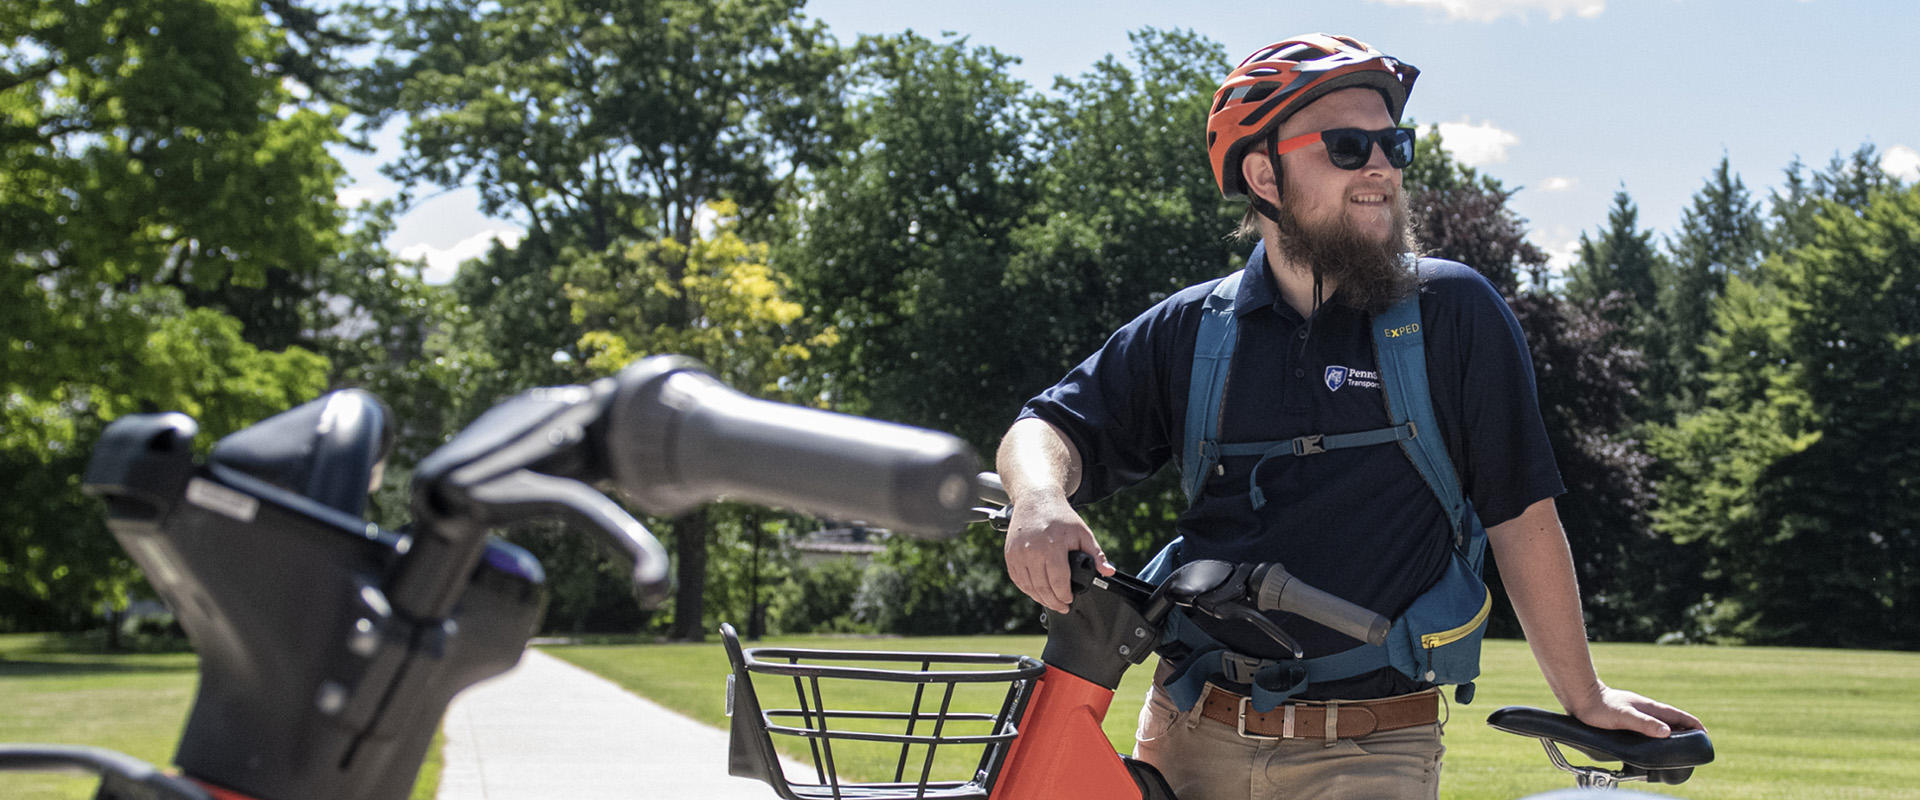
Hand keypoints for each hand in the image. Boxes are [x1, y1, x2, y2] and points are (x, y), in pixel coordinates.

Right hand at [1002, 494, 1113, 613]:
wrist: (1035, 500)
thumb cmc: (1060, 517)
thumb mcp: (1082, 532)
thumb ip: (1096, 554)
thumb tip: (1108, 571)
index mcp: (1052, 546)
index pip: (1058, 581)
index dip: (1065, 595)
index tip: (1070, 601)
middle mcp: (1032, 551)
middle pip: (1042, 587)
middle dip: (1054, 602)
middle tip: (1062, 607)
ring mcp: (1018, 554)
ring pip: (1029, 586)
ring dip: (1040, 598)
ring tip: (1051, 602)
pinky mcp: (1010, 555)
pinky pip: (1018, 579)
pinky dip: (1027, 589)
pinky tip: (1037, 592)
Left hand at [1566, 685, 1703, 737]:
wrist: (1581, 698)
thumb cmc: (1600, 708)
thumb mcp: (1624, 717)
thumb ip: (1644, 723)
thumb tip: (1667, 732)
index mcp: (1650, 707)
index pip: (1679, 715)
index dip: (1694, 724)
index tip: (1705, 735)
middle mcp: (1647, 708)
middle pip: (1674, 719)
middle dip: (1688, 729)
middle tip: (1696, 742)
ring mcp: (1639, 711)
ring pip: (1662, 721)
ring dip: (1674, 730)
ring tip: (1680, 742)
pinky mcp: (1630, 716)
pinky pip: (1651, 724)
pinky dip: (1660, 731)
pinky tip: (1655, 738)